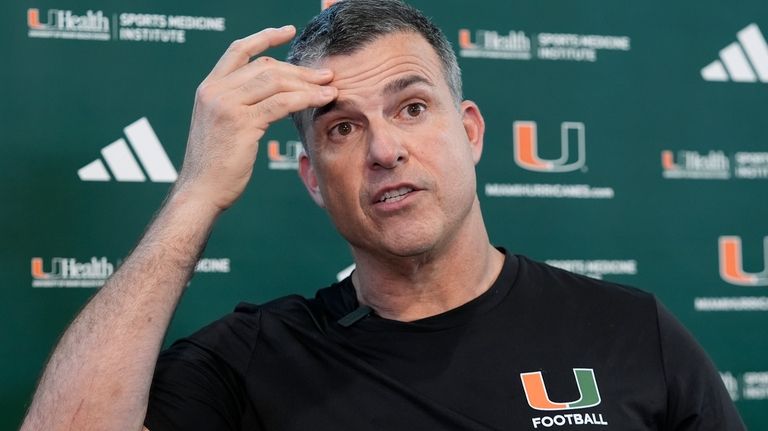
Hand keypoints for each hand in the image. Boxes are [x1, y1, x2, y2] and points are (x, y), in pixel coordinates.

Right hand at [175, 25, 335, 211]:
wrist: (200, 192)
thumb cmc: (215, 166)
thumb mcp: (222, 127)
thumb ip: (239, 106)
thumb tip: (271, 95)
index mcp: (208, 88)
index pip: (239, 50)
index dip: (264, 37)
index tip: (287, 31)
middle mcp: (214, 91)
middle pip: (265, 66)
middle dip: (299, 69)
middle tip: (325, 74)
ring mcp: (226, 105)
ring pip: (275, 82)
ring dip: (308, 83)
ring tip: (331, 86)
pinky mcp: (241, 123)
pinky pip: (281, 103)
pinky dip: (306, 98)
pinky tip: (323, 99)